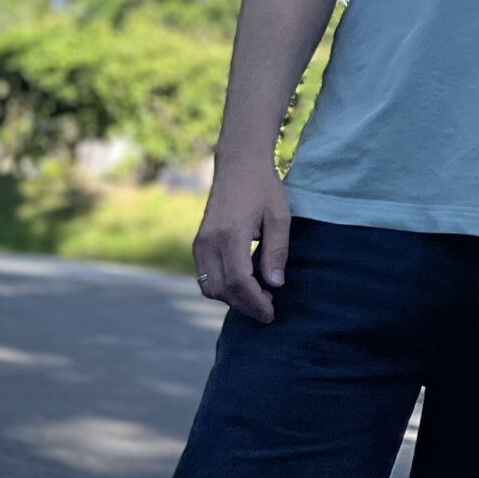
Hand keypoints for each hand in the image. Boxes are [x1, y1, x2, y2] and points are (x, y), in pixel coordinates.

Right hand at [192, 154, 290, 323]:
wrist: (238, 164)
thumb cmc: (264, 188)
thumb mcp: (280, 216)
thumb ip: (277, 251)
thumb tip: (275, 285)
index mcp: (230, 235)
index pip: (238, 281)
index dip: (254, 302)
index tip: (271, 313)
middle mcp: (209, 242)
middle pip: (221, 289)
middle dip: (244, 305)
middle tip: (268, 309)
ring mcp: (200, 243)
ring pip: (209, 287)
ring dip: (232, 299)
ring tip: (259, 298)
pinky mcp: (198, 243)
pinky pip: (205, 276)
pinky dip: (222, 288)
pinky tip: (243, 286)